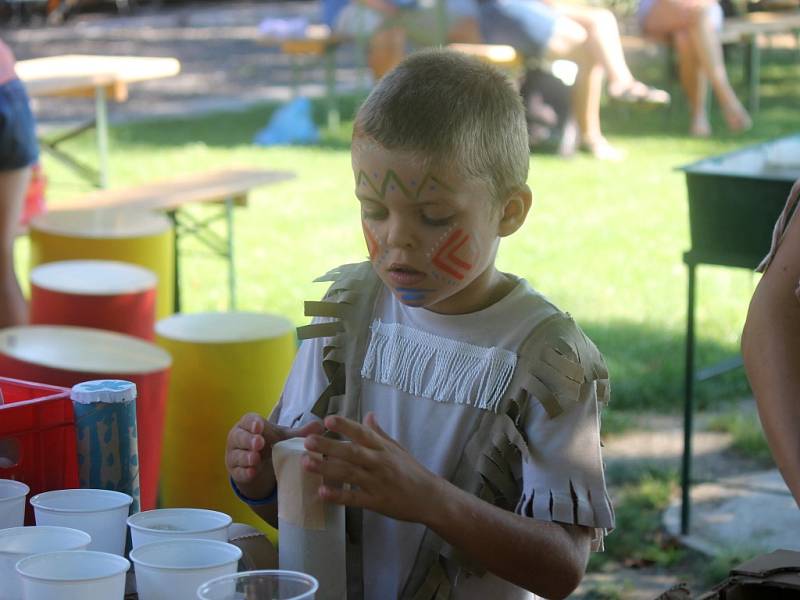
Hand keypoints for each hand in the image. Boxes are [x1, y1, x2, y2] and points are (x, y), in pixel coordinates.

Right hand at [226, 412, 323, 499]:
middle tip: (259, 443)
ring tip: (256, 459)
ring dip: (246, 457)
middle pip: (239, 436)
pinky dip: (244, 472)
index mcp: (250, 425)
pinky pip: (238, 472)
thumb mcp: (284, 438)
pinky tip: (252, 472)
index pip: (249, 420)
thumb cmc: (271, 444)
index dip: (253, 423)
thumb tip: (321, 425)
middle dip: (249, 440)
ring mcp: (235, 455)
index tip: (260, 427)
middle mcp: (239, 438)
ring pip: (236, 455)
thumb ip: (300, 433)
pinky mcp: (235, 472)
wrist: (259, 466)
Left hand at [302, 413, 444, 523]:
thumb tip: (368, 414)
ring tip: (307, 463)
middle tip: (308, 441)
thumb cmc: (412, 471)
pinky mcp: (377, 502)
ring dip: (327, 468)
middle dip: (329, 446)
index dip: (346, 426)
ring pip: (350, 473)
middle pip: (352, 452)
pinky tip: (322, 492)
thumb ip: (379, 433)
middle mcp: (379, 463)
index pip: (363, 433)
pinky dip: (338, 495)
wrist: (430, 498)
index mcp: (383, 448)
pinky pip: (355, 498)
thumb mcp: (397, 448)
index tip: (327, 420)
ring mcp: (377, 483)